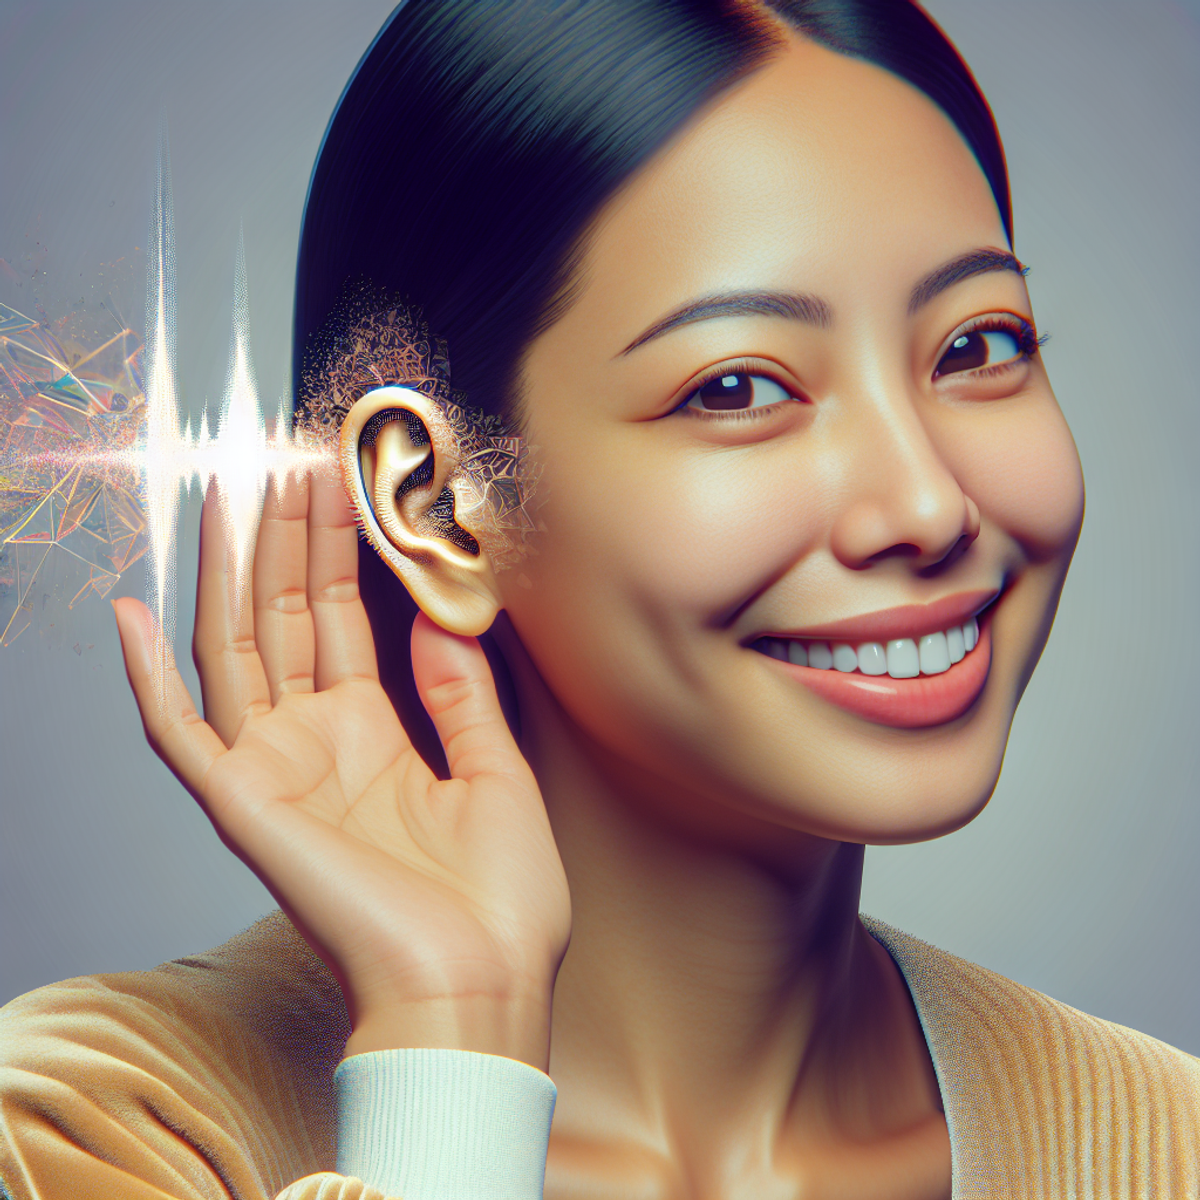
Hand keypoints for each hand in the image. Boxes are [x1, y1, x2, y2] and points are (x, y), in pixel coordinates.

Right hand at [114, 470, 569, 1069]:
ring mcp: (273, 773)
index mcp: (373, 738)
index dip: (339, 553)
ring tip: (233, 493)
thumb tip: (441, 617)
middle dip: (288, 540)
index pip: (342, 622)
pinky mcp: (243, 807)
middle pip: (287, 619)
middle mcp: (314, 746)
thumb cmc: (500, 902)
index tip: (342, 486)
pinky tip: (133, 612)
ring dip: (231, 573)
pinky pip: (178, 735)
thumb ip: (462, 694)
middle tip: (289, 459)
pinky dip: (148, 677)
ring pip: (235, 651)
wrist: (483, 985)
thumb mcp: (497, 774)